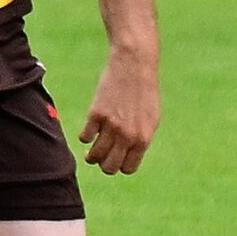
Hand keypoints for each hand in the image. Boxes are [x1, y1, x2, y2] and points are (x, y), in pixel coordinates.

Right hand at [79, 49, 161, 174]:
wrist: (134, 67)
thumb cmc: (144, 93)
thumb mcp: (152, 119)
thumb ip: (141, 139)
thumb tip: (128, 157)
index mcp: (144, 139)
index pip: (128, 169)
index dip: (120, 166)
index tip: (116, 158)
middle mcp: (128, 136)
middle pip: (109, 167)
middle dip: (104, 164)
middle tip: (102, 156)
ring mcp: (111, 126)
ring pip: (94, 156)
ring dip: (91, 155)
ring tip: (92, 148)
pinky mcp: (96, 114)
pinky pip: (85, 137)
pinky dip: (85, 136)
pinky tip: (91, 128)